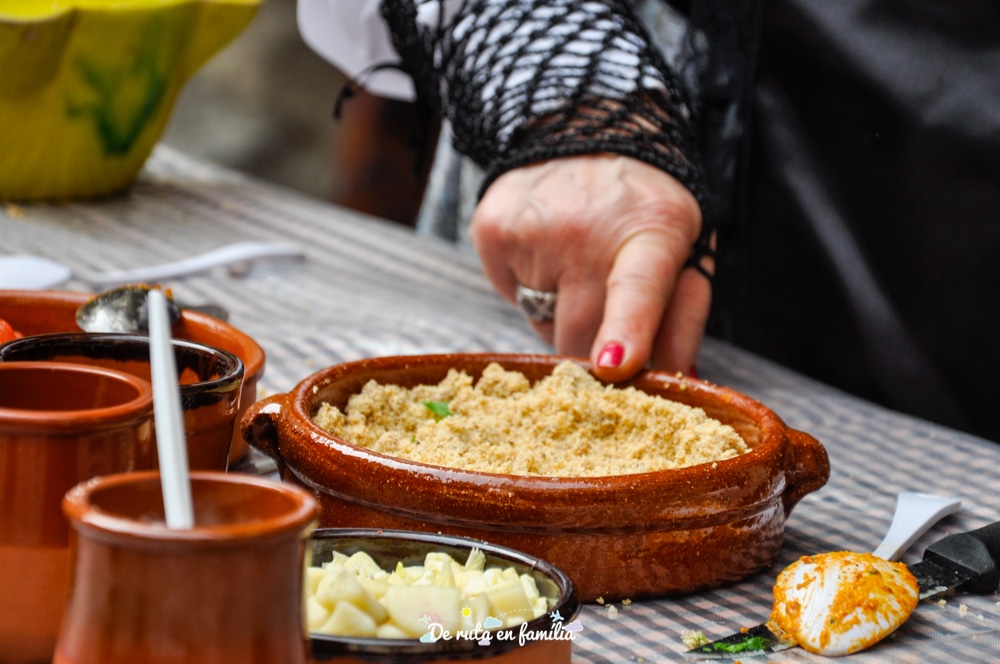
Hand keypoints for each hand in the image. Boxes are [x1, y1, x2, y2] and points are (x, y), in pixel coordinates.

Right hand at [469, 154, 710, 381]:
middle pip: (578, 335)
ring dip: (559, 311)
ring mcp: (532, 230)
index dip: (625, 330)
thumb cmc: (644, 209)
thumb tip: (672, 377)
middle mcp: (586, 228)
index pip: (636, 288)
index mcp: (651, 232)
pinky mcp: (492, 232)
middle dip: (591, 344)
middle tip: (604, 303)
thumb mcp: (685, 250)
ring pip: (541, 322)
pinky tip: (544, 249)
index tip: (613, 365)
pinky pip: (509, 295)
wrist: (588, 132)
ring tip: (573, 261)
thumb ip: (683, 318)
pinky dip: (527, 286)